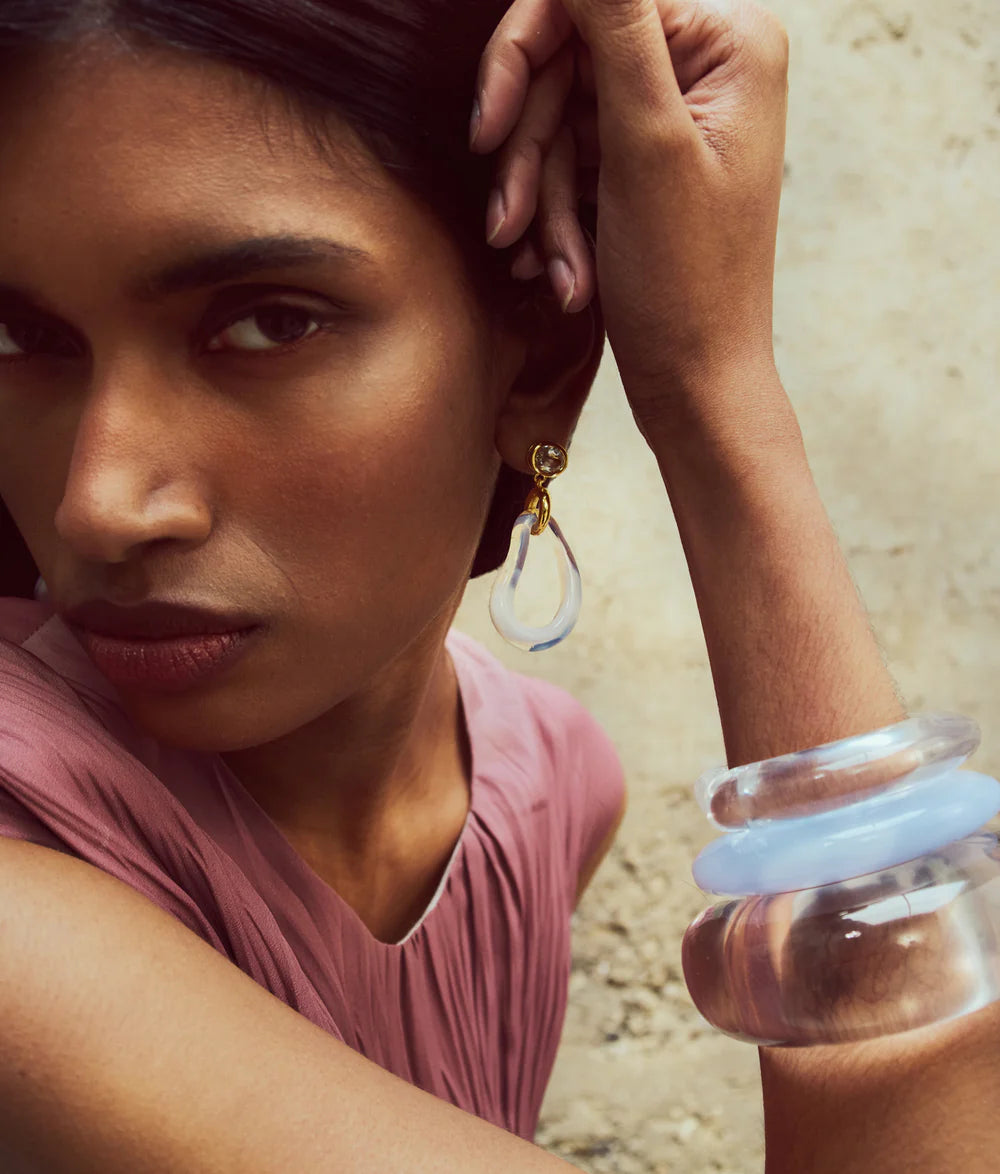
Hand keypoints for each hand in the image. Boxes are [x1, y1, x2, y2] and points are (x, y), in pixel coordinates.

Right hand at [471, 0, 790, 438]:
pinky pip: (571, 167)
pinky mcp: (642, 168)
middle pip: (567, 65)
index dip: (524, 55)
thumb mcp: (645, 145)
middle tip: (507, 225)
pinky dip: (555, 219)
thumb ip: (613, 24)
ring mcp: (670, 120)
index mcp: (728, 43)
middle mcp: (704, 69)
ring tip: (548, 269)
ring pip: (560, 123)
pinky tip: (558, 272)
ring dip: (542, 201)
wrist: (696, 385)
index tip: (487, 127)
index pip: (592, 2)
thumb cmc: (688, 282)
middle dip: (533, 155)